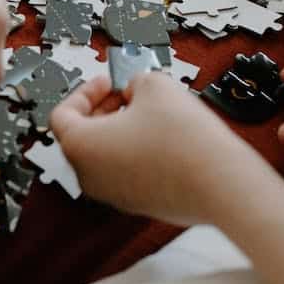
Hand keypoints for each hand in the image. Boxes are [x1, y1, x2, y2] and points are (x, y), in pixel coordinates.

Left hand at [50, 74, 265, 225]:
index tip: (108, 82)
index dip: (86, 91)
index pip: (63, 115)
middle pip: (83, 136)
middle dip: (104, 108)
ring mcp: (114, 194)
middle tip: (128, 93)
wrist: (220, 182)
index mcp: (80, 147)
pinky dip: (137, 151)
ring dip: (122, 129)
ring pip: (106, 155)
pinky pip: (127, 172)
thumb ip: (135, 80)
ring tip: (152, 113)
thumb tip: (136, 89)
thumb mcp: (154, 85)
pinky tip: (166, 137)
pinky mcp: (139, 204)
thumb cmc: (183, 139)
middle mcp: (90, 176)